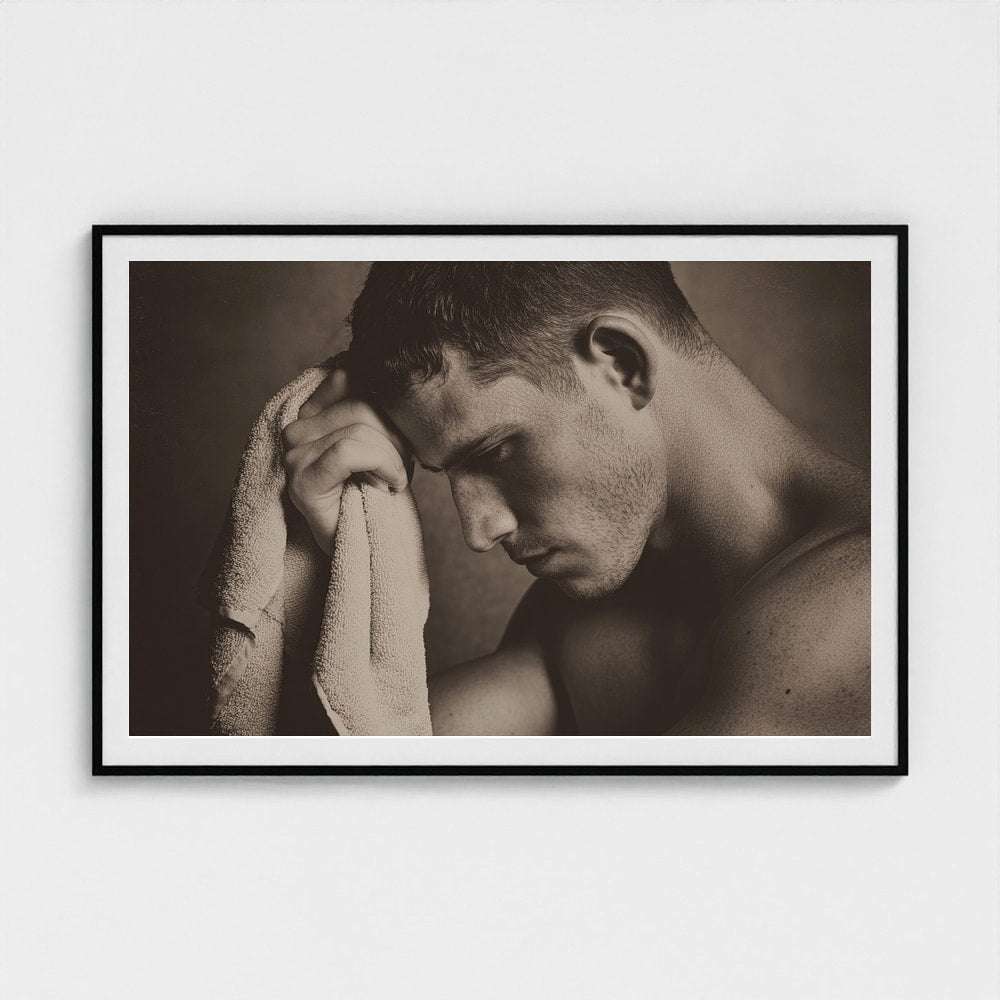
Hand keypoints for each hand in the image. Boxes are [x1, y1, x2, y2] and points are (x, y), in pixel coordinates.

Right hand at [281, 364, 410, 556]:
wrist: (364, 549)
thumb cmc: (377, 492)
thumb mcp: (384, 439)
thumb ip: (378, 406)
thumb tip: (398, 374)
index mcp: (312, 412)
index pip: (351, 376)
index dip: (388, 405)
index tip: (399, 439)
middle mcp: (296, 428)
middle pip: (362, 403)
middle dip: (395, 436)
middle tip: (401, 467)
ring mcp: (293, 453)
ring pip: (360, 428)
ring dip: (393, 457)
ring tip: (393, 479)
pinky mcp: (301, 479)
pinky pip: (351, 451)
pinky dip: (383, 466)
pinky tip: (390, 485)